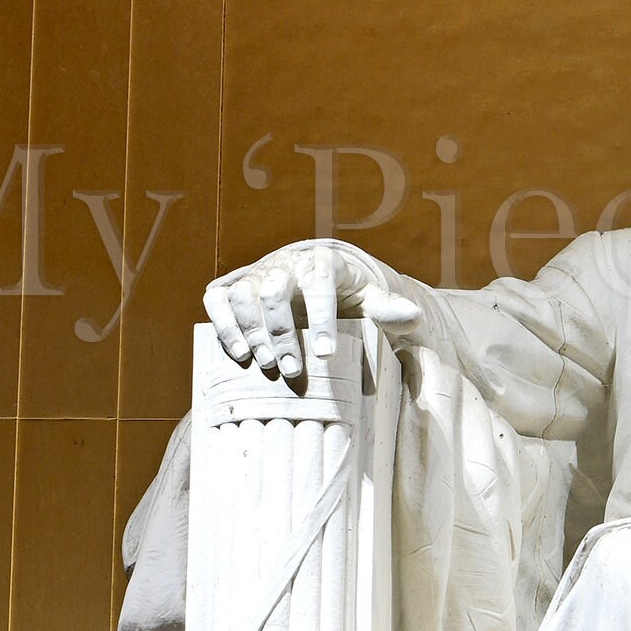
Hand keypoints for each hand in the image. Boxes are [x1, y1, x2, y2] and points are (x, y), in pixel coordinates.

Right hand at [203, 240, 422, 378]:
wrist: (311, 272)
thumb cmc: (345, 292)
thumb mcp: (370, 297)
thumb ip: (388, 308)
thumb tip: (413, 316)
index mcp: (322, 262)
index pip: (320, 284)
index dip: (321, 318)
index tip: (325, 355)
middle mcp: (285, 263)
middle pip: (274, 289)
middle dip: (282, 332)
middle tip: (292, 369)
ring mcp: (255, 273)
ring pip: (243, 294)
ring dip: (252, 332)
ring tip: (267, 365)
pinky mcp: (232, 285)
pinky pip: (217, 299)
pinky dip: (223, 324)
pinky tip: (239, 353)